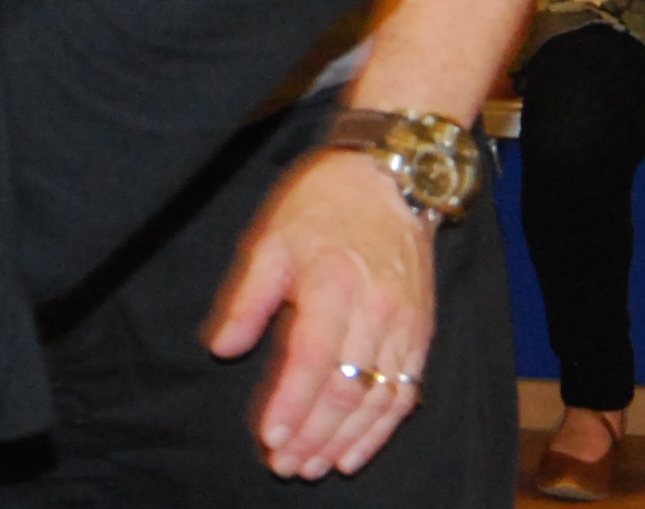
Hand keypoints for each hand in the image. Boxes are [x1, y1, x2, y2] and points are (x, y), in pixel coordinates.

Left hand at [203, 143, 435, 478]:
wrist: (391, 177)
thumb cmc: (322, 205)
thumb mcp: (271, 239)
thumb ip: (247, 298)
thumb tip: (223, 348)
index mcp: (333, 285)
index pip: (313, 362)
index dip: (291, 406)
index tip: (269, 439)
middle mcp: (375, 310)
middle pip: (345, 390)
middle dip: (313, 436)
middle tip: (285, 466)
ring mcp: (404, 324)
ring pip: (377, 400)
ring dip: (344, 441)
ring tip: (314, 467)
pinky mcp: (421, 332)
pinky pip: (405, 393)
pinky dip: (381, 429)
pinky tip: (354, 452)